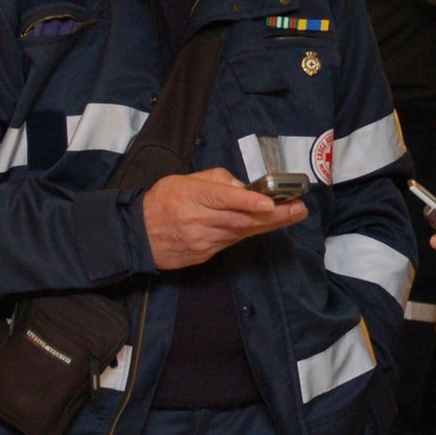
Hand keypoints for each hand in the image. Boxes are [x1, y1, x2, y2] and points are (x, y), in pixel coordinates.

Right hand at [142, 168, 307, 269]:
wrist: (138, 234)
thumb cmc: (163, 201)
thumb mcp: (185, 179)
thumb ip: (216, 180)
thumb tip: (244, 187)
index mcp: (191, 196)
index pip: (223, 199)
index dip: (248, 202)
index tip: (270, 203)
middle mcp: (197, 220)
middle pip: (240, 220)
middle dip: (273, 215)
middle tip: (298, 208)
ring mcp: (201, 241)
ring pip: (240, 233)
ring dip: (268, 225)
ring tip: (292, 214)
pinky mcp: (204, 255)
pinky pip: (231, 242)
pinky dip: (249, 233)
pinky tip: (265, 225)